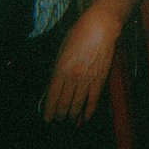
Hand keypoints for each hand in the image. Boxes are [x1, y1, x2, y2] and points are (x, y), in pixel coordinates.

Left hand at [42, 3, 121, 123]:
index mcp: (60, 69)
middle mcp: (73, 78)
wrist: (101, 27)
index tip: (47, 118)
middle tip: (58, 119)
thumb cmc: (79, 34)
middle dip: (60, 115)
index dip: (49, 110)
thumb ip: (58, 68)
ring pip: (77, 105)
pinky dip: (88, 112)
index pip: (52, 96)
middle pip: (64, 104)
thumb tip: (56, 84)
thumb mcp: (62, 50)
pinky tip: (84, 119)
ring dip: (72, 116)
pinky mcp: (100, 79)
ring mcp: (87, 80)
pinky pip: (93, 101)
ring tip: (69, 121)